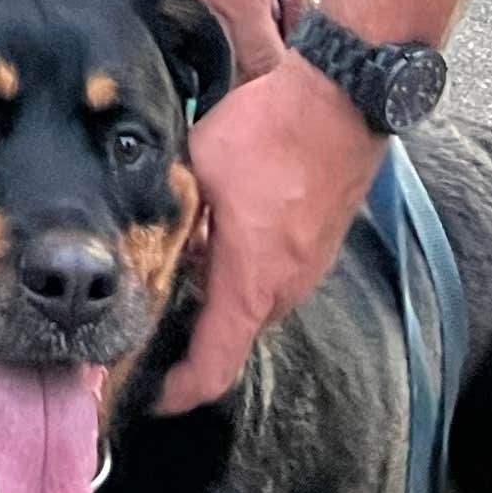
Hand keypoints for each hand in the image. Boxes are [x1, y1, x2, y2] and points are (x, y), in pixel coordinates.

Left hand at [155, 48, 383, 412]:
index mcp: (250, 284)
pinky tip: (221, 229)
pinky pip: (273, 274)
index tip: (150, 394)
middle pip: (229, 334)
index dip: (178, 391)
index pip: (213, 367)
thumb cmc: (273, 131)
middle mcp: (284, 289)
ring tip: (183, 259)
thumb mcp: (197, 171)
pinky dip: (243, 268)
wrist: (342, 98)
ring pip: (251, 300)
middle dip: (192, 330)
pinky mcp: (319, 245)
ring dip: (219, 291)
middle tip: (149, 308)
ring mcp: (307, 269)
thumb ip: (174, 215)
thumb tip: (155, 236)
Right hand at [160, 0, 314, 84]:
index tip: (286, 52)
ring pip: (278, 28)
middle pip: (262, 53)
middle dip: (287, 32)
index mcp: (203, 34)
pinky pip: (283, 3)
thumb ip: (256, 53)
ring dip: (295, 9)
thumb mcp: (243, 5)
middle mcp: (218, 22)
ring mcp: (237, 1)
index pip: (238, 76)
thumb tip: (267, 86)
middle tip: (290, 7)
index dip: (267, 68)